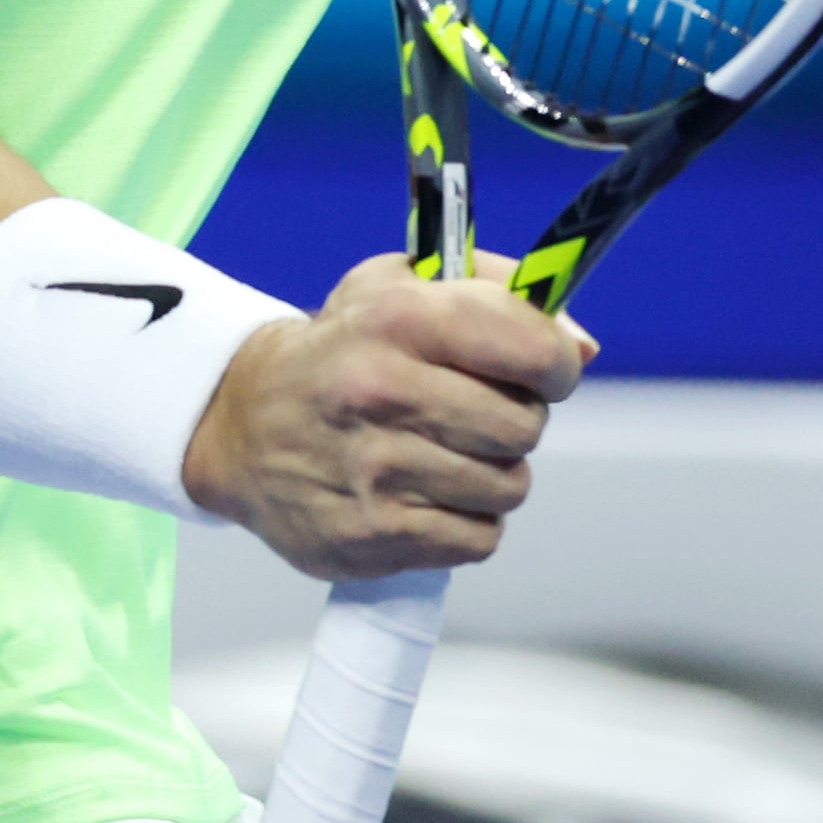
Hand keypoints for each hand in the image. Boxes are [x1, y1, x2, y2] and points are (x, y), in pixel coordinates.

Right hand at [179, 251, 593, 581]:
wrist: (240, 423)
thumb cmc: (342, 348)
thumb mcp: (401, 284)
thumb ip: (500, 293)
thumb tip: (582, 348)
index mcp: (397, 318)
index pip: (530, 345)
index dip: (554, 362)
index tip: (543, 371)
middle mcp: (383, 391)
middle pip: (525, 426)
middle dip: (516, 420)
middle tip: (476, 413)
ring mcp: (376, 469)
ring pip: (508, 487)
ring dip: (491, 474)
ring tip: (444, 453)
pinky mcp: (372, 534)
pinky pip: (478, 538)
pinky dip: (467, 521)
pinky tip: (429, 494)